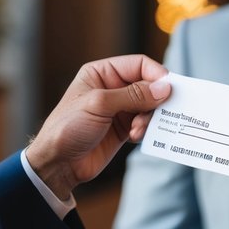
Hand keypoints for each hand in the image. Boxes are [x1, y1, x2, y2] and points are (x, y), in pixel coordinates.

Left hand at [27, 55, 170, 198]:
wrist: (59, 163)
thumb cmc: (68, 127)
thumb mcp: (99, 105)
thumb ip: (133, 95)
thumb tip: (164, 88)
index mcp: (102, 73)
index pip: (138, 65)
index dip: (156, 74)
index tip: (170, 88)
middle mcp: (113, 88)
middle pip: (148, 85)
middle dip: (155, 99)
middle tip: (163, 112)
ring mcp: (119, 109)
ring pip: (149, 106)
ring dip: (149, 118)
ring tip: (138, 130)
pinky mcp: (124, 128)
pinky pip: (145, 123)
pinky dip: (145, 129)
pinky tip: (135, 137)